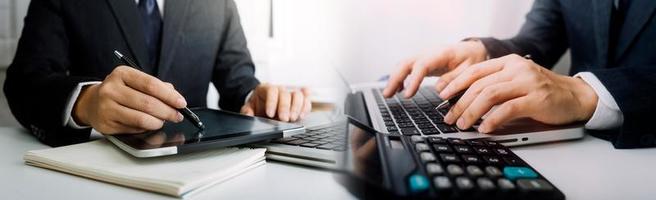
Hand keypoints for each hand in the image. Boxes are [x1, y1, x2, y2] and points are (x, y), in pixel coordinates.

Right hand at [73, 66, 186, 133]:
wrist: (92, 102)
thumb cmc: (120, 91)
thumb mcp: (135, 81)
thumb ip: (157, 87)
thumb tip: (175, 97)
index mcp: (122, 74)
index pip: (151, 84)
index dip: (169, 95)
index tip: (181, 103)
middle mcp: (111, 89)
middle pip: (148, 103)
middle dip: (168, 111)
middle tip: (177, 115)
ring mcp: (107, 107)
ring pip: (142, 119)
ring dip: (159, 122)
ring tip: (164, 120)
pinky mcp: (107, 124)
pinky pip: (134, 129)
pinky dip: (146, 128)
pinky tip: (149, 124)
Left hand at [240, 84, 311, 121]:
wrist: (262, 104)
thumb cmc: (257, 105)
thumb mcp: (248, 107)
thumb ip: (247, 111)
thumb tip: (248, 115)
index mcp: (266, 89)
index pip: (272, 90)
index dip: (272, 102)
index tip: (270, 114)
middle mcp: (280, 90)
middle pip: (286, 94)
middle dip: (285, 107)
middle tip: (284, 119)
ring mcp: (290, 95)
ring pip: (298, 95)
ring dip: (297, 108)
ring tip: (293, 118)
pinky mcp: (298, 102)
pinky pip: (305, 101)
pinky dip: (306, 107)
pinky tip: (302, 115)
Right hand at [383, 40, 487, 97]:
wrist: (471, 50)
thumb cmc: (471, 59)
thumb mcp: (470, 70)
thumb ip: (455, 79)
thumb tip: (439, 90)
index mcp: (441, 54)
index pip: (422, 65)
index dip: (413, 80)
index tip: (407, 95)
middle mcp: (428, 53)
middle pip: (406, 63)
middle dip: (395, 79)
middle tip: (387, 95)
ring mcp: (423, 56)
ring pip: (403, 65)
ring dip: (394, 79)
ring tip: (388, 95)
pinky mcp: (421, 62)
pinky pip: (406, 68)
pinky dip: (400, 78)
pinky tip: (398, 90)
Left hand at [439, 54, 597, 132]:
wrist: (576, 96)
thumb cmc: (542, 92)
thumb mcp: (516, 82)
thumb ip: (494, 85)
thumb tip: (463, 101)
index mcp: (508, 62)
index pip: (474, 70)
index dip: (455, 83)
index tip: (440, 95)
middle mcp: (516, 68)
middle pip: (479, 85)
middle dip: (459, 103)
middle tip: (449, 117)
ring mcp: (527, 82)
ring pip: (490, 95)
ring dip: (472, 111)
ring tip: (463, 124)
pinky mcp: (537, 98)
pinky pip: (508, 109)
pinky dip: (493, 119)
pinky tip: (484, 128)